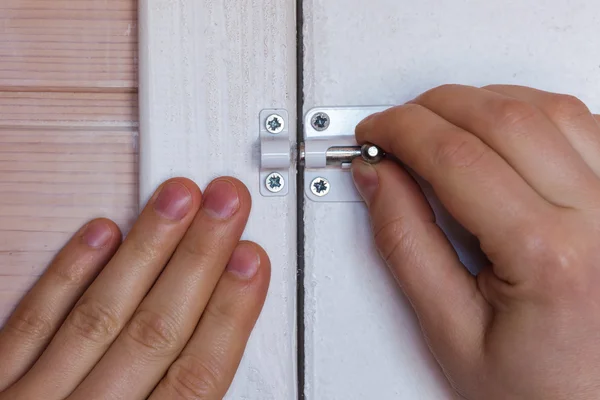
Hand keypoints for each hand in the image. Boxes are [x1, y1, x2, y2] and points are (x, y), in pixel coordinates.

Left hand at [0, 178, 269, 399]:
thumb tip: (216, 371)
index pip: (195, 378)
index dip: (230, 314)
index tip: (251, 263)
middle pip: (154, 332)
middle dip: (198, 261)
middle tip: (225, 207)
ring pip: (99, 316)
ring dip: (145, 252)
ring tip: (176, 201)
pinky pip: (27, 327)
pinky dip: (67, 277)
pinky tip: (98, 236)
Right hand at [352, 85, 599, 399]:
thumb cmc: (542, 389)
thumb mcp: (451, 332)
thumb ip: (406, 246)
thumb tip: (379, 179)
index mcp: (549, 257)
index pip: (456, 157)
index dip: (400, 131)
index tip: (374, 135)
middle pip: (502, 117)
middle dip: (432, 107)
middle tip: (397, 127)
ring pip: (547, 107)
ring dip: (481, 102)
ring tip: (443, 128)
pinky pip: (585, 122)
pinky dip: (531, 112)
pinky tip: (502, 132)